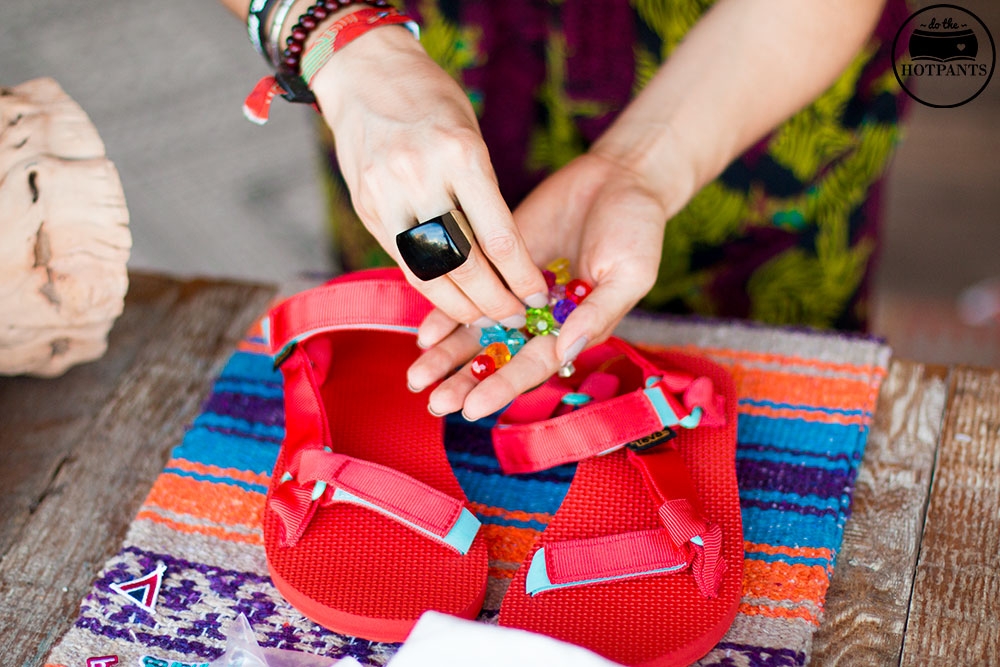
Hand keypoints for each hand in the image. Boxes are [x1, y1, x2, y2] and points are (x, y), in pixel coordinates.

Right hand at [310, 26, 546, 329]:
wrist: (366, 75)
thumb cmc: (432, 102)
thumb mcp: (471, 136)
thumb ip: (482, 194)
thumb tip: (505, 257)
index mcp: (461, 155)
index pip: (498, 236)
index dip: (521, 276)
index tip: (538, 296)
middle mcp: (421, 178)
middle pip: (463, 264)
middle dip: (493, 301)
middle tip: (514, 318)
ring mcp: (388, 196)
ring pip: (428, 272)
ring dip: (460, 305)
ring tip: (484, 319)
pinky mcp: (367, 209)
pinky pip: (403, 261)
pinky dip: (430, 285)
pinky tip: (450, 298)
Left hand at [409, 150, 688, 418]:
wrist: (621, 179)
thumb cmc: (637, 230)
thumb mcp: (630, 273)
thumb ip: (598, 312)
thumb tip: (567, 349)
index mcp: (574, 330)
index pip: (534, 365)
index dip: (503, 386)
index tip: (473, 409)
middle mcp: (542, 319)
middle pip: (499, 357)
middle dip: (466, 382)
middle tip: (434, 404)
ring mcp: (517, 292)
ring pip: (477, 331)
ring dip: (447, 357)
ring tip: (417, 379)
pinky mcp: (498, 262)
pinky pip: (468, 291)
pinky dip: (446, 314)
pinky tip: (423, 335)